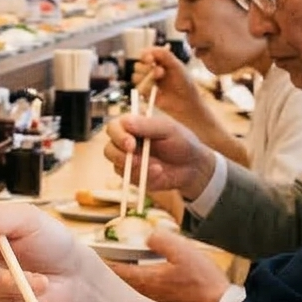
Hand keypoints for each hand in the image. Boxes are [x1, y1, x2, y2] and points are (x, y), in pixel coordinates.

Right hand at [104, 112, 221, 199]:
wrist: (193, 166)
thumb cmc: (182, 143)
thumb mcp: (169, 130)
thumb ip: (148, 125)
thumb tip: (126, 121)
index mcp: (133, 127)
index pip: (114, 127)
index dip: (118, 135)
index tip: (131, 143)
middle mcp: (127, 143)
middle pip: (108, 148)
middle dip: (119, 154)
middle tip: (135, 157)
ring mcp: (129, 162)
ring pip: (116, 166)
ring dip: (133, 167)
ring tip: (155, 167)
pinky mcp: (134, 177)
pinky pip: (130, 179)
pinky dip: (145, 176)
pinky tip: (159, 173)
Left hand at [109, 229, 229, 301]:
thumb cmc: (203, 280)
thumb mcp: (183, 251)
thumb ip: (161, 240)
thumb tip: (148, 236)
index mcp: (146, 280)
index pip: (116, 270)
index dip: (103, 261)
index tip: (93, 255)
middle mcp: (146, 294)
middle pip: (119, 283)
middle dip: (109, 271)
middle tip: (100, 261)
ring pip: (131, 289)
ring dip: (123, 279)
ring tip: (118, 267)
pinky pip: (142, 294)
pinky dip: (136, 286)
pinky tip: (143, 278)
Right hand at [136, 46, 223, 141]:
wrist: (187, 103)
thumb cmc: (185, 83)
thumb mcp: (177, 66)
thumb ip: (164, 55)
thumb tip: (149, 50)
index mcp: (158, 62)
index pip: (145, 54)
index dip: (145, 56)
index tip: (151, 60)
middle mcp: (151, 71)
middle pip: (137, 65)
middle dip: (146, 68)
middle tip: (161, 73)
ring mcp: (147, 83)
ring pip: (135, 76)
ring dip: (146, 78)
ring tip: (159, 82)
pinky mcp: (146, 94)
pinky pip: (138, 88)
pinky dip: (146, 88)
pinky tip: (156, 90)